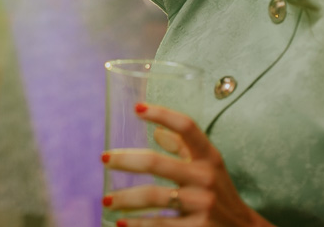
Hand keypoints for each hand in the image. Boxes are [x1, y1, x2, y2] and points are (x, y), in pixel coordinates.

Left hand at [103, 104, 269, 226]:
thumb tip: (157, 131)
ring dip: (125, 199)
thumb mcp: (209, 166)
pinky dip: (138, 225)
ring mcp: (202, 204)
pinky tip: (122, 223)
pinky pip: (160, 225)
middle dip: (125, 160)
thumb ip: (184, 148)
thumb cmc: (219, 192)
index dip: (162, 114)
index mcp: (209, 157)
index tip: (137, 108)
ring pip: (153, 197)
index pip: (186, 126)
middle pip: (156, 163)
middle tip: (104, 159)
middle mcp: (206, 177)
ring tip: (107, 200)